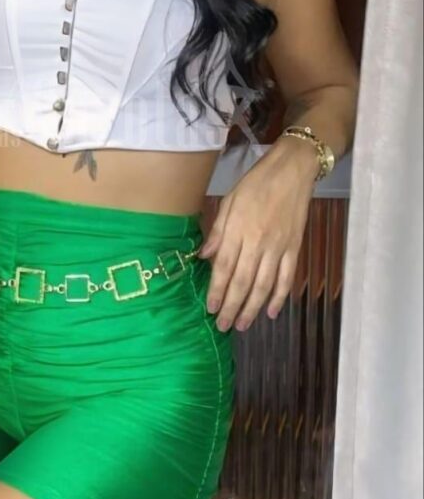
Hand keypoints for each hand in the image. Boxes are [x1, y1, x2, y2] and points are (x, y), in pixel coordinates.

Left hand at [198, 142, 314, 332]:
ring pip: (264, 285)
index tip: (210, 308)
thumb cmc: (256, 183)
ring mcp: (278, 247)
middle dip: (232, 306)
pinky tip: (270, 311)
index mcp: (238, 229)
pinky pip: (286, 278)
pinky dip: (279, 297)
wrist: (292, 171)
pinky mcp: (294, 248)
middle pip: (243, 281)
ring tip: (242, 324)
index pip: (224, 267)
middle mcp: (257, 242)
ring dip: (252, 308)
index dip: (217, 290)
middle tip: (223, 326)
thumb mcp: (229, 200)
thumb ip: (218, 231)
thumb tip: (204, 257)